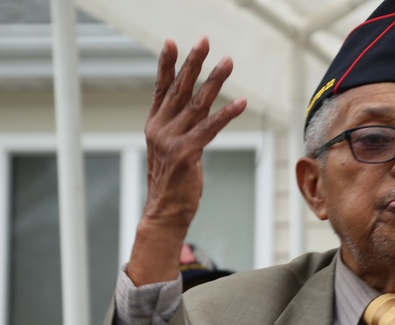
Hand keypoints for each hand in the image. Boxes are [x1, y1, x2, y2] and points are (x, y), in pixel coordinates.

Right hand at [129, 37, 246, 284]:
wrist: (165, 213)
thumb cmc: (173, 184)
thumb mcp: (175, 150)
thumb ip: (184, 129)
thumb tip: (200, 111)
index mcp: (155, 125)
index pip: (162, 89)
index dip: (167, 65)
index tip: (172, 42)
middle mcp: (159, 128)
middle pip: (179, 89)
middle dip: (193, 63)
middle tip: (204, 40)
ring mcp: (171, 140)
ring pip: (197, 104)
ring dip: (214, 81)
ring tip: (228, 62)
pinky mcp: (185, 153)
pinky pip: (209, 128)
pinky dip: (227, 115)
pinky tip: (240, 103)